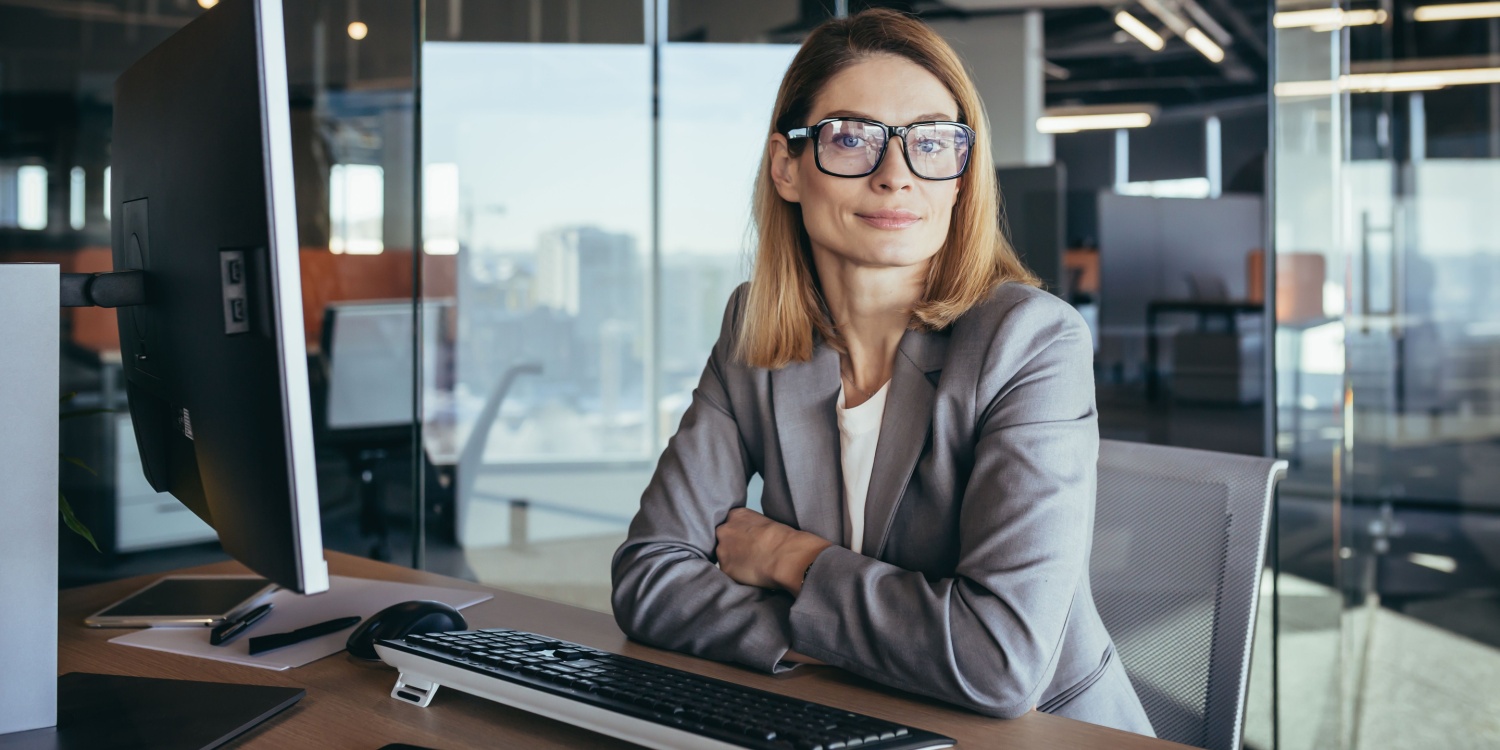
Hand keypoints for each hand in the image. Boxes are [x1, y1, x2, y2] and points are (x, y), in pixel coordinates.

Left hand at [715, 507, 830, 595]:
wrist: (786, 556)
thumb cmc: (784, 539)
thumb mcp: (765, 523)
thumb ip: (751, 528)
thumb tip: (750, 539)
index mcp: (736, 515)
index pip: (731, 524)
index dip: (740, 534)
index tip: (748, 541)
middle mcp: (724, 530)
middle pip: (724, 539)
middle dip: (733, 546)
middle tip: (750, 554)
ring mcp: (722, 549)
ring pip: (725, 556)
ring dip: (734, 561)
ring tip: (752, 565)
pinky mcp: (725, 568)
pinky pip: (729, 572)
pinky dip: (738, 574)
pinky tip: (751, 573)